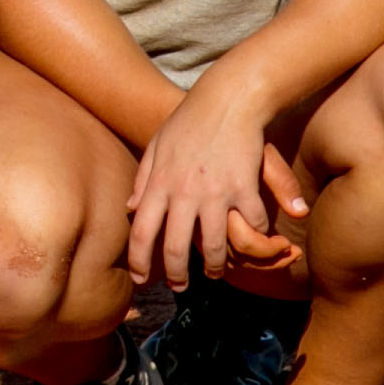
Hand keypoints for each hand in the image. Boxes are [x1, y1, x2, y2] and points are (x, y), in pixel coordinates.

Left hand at [121, 78, 306, 287]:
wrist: (227, 98)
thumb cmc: (188, 119)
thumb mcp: (157, 145)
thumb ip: (142, 178)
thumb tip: (130, 208)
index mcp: (160, 184)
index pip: (141, 233)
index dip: (139, 262)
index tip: (141, 279)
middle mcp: (185, 193)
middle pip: (176, 249)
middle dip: (177, 276)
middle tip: (180, 287)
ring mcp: (216, 192)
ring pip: (215, 246)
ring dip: (216, 267)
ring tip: (215, 273)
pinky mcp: (244, 188)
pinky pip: (250, 224)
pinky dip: (254, 236)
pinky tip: (251, 239)